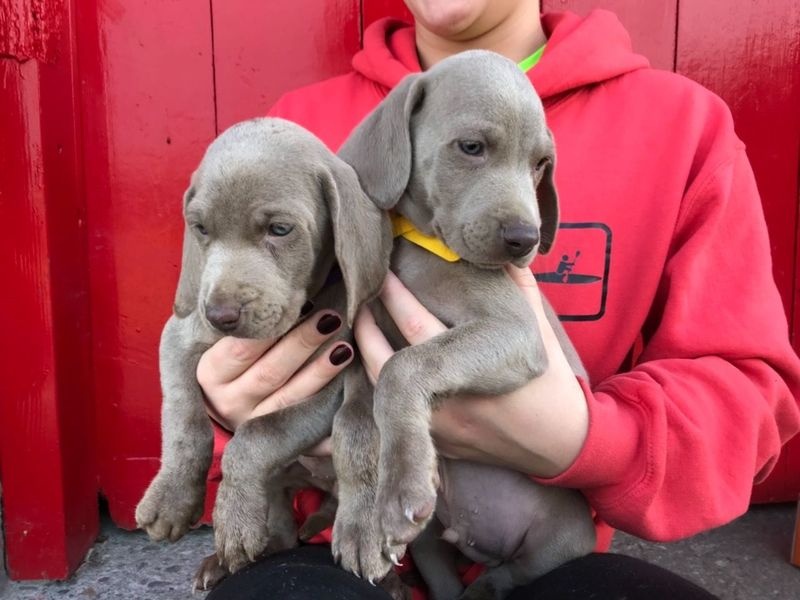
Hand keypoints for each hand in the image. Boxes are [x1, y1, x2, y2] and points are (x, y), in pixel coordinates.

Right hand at [197, 309, 353, 454]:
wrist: (216, 409)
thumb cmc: (224, 362)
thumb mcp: (215, 343)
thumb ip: (237, 324)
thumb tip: (271, 288)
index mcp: (209, 372)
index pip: (239, 348)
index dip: (267, 328)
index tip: (293, 303)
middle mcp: (228, 400)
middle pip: (268, 371)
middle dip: (301, 343)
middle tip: (330, 316)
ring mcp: (252, 420)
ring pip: (289, 394)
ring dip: (319, 369)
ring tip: (343, 346)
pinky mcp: (274, 433)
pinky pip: (302, 412)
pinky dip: (323, 390)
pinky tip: (340, 369)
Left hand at [354, 268, 588, 477]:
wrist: (559, 443)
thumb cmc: (549, 381)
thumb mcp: (538, 330)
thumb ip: (520, 287)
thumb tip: (504, 250)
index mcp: (472, 363)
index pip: (416, 321)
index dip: (394, 293)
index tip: (382, 270)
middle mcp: (448, 396)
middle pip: (389, 353)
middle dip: (370, 317)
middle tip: (360, 290)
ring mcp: (437, 423)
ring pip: (383, 384)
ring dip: (366, 349)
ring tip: (359, 320)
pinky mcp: (435, 441)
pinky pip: (395, 409)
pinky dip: (381, 380)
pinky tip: (373, 356)